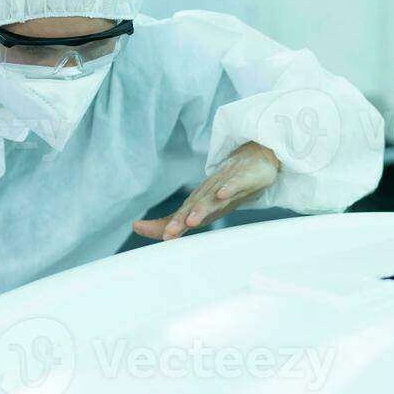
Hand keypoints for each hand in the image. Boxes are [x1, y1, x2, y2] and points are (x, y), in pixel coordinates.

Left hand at [133, 142, 279, 240]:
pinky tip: (221, 194)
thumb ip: (177, 219)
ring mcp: (224, 184)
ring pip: (211, 198)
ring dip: (201, 208)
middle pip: (192, 207)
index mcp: (198, 200)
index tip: (140, 228)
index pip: (178, 214)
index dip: (163, 224)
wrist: (254, 160)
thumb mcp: (203, 206)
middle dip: (180, 220)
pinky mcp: (243, 178)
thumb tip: (152, 232)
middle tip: (169, 233)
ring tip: (191, 220)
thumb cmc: (225, 187)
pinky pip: (235, 184)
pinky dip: (229, 188)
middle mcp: (208, 192)